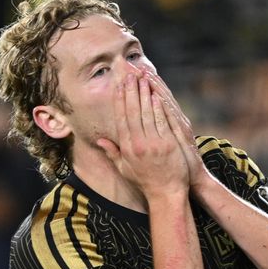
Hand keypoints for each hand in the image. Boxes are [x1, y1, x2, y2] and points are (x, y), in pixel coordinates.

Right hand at [96, 74, 188, 203]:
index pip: (121, 119)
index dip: (119, 101)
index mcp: (127, 148)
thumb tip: (99, 140)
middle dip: (131, 92)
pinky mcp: (167, 144)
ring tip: (143, 78)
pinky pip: (161, 121)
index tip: (119, 87)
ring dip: (144, 94)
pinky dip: (158, 106)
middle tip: (130, 75)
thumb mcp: (125, 169)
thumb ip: (112, 152)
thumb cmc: (146, 181)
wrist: (166, 193)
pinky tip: (156, 94)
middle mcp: (138, 144)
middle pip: (132, 112)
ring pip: (146, 113)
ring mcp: (153, 143)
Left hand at [141, 72, 211, 189]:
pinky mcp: (183, 134)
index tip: (129, 75)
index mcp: (166, 124)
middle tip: (136, 66)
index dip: (141, 88)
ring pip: (165, 103)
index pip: (151, 101)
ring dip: (156, 88)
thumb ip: (149, 135)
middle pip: (158, 97)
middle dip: (147, 81)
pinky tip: (159, 96)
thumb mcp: (161, 148)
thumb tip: (133, 126)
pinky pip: (172, 118)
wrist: (192, 179)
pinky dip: (166, 106)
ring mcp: (179, 126)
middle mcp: (173, 121)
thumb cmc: (174, 166)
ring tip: (146, 73)